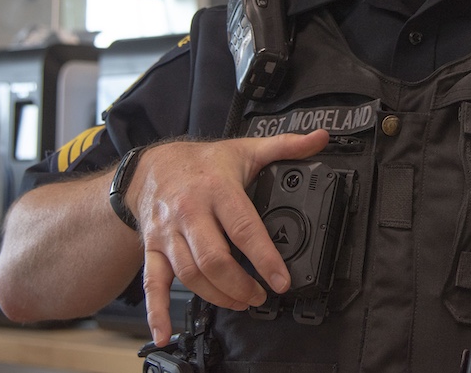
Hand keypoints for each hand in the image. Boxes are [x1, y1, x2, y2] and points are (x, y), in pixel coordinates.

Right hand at [132, 128, 329, 345]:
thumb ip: (285, 146)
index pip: (243, 228)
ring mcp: (168, 233)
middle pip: (213, 258)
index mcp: (216, 189)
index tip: (281, 280)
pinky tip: (163, 332)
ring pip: (189, 273)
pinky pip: (152, 283)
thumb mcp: (246, 149)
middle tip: (260, 296)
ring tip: (240, 302)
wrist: (150, 166)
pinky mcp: (153, 249)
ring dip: (217, 296)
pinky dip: (156, 311)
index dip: (264, 258)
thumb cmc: (203, 162)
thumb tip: (320, 139)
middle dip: (240, 284)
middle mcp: (190, 212)